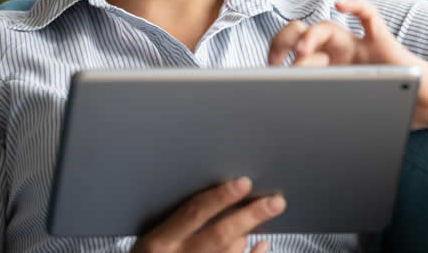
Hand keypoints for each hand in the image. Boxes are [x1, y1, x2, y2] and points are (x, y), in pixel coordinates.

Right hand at [131, 177, 283, 252]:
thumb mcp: (152, 239)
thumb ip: (180, 221)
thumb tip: (223, 197)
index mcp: (160, 242)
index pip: (193, 213)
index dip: (220, 197)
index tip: (244, 182)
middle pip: (220, 235)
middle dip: (250, 216)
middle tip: (275, 202)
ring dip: (245, 236)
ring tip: (254, 219)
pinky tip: (263, 244)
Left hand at [267, 0, 427, 129]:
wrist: (426, 104)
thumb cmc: (387, 106)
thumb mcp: (347, 109)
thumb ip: (323, 110)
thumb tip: (288, 131)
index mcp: (324, 68)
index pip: (291, 50)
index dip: (275, 54)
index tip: (265, 71)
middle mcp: (335, 53)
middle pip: (300, 31)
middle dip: (283, 42)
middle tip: (277, 63)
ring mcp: (355, 45)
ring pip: (326, 26)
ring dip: (310, 36)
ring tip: (302, 52)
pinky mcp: (380, 41)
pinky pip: (367, 15)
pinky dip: (355, 5)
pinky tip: (343, 5)